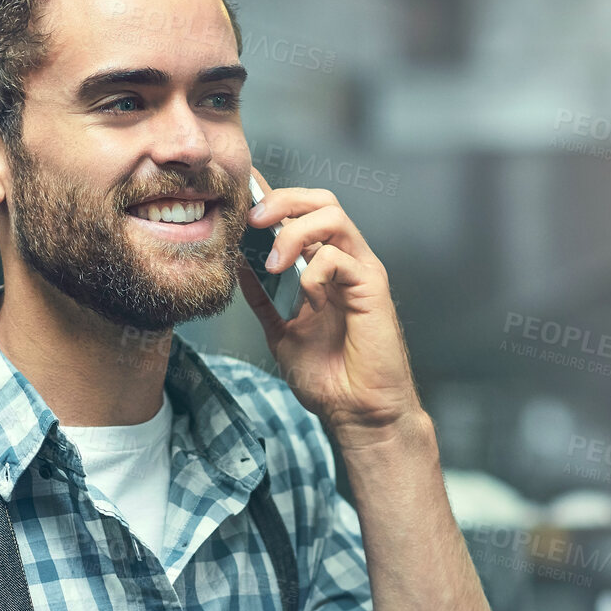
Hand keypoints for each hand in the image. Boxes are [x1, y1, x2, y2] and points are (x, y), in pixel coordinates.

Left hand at [238, 169, 423, 436]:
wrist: (355, 412)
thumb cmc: (327, 376)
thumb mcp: (280, 330)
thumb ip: (262, 298)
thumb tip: (238, 264)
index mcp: (325, 267)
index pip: (303, 212)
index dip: (274, 199)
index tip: (241, 200)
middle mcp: (345, 261)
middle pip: (321, 200)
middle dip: (283, 201)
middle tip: (254, 222)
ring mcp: (361, 271)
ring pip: (332, 216)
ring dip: (296, 231)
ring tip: (274, 262)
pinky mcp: (373, 288)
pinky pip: (340, 257)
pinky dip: (314, 272)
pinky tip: (307, 300)